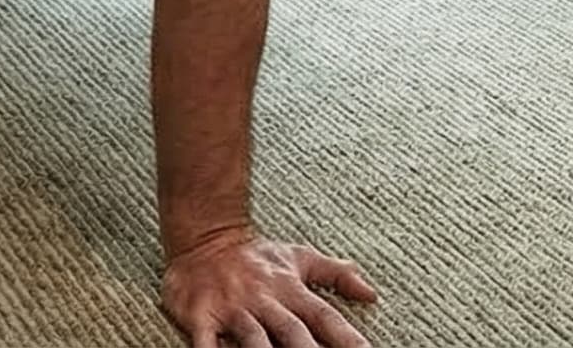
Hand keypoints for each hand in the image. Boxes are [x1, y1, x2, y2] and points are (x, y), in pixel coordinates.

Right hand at [160, 226, 379, 347]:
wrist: (204, 235)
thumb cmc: (256, 256)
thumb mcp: (300, 258)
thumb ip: (336, 276)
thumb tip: (372, 294)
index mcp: (290, 289)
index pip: (325, 317)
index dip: (346, 338)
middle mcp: (264, 299)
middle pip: (292, 332)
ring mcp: (232, 307)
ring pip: (253, 338)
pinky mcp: (200, 313)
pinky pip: (205, 338)